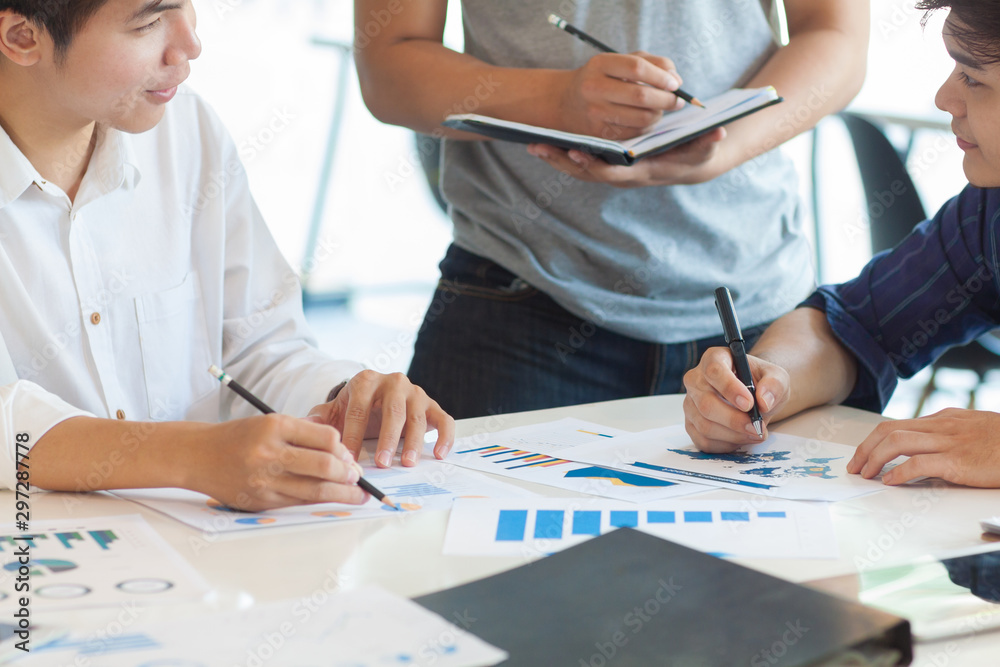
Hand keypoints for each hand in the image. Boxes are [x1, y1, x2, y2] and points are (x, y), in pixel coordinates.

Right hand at [193, 414, 367, 511]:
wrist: (198, 456)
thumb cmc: (239, 437)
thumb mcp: (270, 422)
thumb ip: (304, 431)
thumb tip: (340, 448)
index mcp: (274, 426)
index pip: (324, 437)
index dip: (343, 448)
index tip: (350, 456)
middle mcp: (269, 453)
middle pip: (323, 466)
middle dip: (348, 474)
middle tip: (358, 477)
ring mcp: (264, 480)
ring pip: (314, 490)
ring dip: (342, 494)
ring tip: (357, 494)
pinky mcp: (261, 501)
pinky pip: (298, 502)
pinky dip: (318, 501)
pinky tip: (331, 499)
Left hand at [306, 370, 454, 467]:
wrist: (375, 395)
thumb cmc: (353, 408)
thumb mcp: (333, 410)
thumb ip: (318, 419)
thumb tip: (304, 427)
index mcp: (366, 381)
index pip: (359, 409)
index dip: (354, 435)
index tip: (349, 459)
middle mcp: (394, 382)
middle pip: (393, 411)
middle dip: (387, 439)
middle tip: (382, 463)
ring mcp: (415, 393)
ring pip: (418, 416)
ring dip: (414, 441)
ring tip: (407, 463)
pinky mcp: (432, 405)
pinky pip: (444, 419)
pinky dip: (444, 437)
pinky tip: (438, 454)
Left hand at [526, 127, 727, 187]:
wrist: (692, 163)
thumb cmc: (698, 153)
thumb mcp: (706, 148)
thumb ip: (710, 141)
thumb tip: (718, 132)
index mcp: (641, 172)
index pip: (612, 172)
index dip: (593, 164)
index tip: (574, 151)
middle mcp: (624, 175)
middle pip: (587, 172)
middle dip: (562, 161)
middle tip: (537, 146)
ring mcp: (615, 171)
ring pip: (580, 168)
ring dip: (557, 157)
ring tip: (533, 144)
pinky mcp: (610, 164)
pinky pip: (583, 161)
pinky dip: (564, 153)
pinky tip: (547, 142)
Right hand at [558, 51, 685, 138]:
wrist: (566, 102)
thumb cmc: (603, 78)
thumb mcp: (621, 62)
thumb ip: (652, 63)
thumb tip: (676, 81)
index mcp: (600, 64)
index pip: (637, 68)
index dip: (661, 76)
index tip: (675, 84)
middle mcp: (593, 88)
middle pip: (640, 95)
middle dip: (666, 99)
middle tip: (678, 101)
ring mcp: (594, 113)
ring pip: (641, 117)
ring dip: (659, 115)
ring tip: (661, 109)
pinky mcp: (598, 133)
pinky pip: (634, 132)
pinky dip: (647, 127)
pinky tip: (647, 119)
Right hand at [682, 347, 789, 452]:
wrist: (754, 397)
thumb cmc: (761, 383)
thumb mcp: (777, 377)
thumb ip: (774, 384)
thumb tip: (763, 401)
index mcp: (714, 359)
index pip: (714, 371)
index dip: (730, 388)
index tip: (749, 404)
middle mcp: (695, 379)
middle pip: (706, 403)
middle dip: (734, 420)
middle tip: (757, 427)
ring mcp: (690, 403)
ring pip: (705, 425)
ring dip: (733, 435)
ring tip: (755, 433)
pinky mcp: (691, 424)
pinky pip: (703, 441)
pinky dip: (726, 445)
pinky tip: (741, 438)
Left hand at [847, 408, 999, 486]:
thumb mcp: (977, 429)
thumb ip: (952, 434)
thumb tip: (928, 449)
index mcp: (945, 419)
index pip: (898, 424)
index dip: (875, 440)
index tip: (863, 455)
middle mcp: (942, 426)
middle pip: (888, 430)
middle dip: (865, 448)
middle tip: (855, 467)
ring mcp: (949, 442)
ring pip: (896, 442)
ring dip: (874, 459)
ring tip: (865, 474)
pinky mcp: (958, 461)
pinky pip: (918, 463)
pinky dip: (898, 473)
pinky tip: (890, 482)